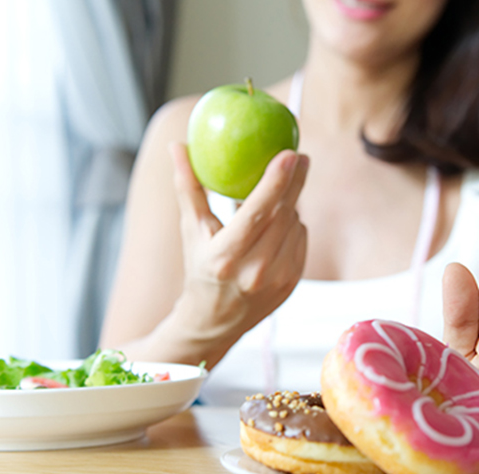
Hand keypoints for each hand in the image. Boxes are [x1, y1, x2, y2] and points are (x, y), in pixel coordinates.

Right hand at [168, 143, 308, 365]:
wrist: (214, 322)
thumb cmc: (199, 269)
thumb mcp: (190, 231)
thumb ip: (188, 187)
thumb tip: (177, 146)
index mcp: (226, 258)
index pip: (257, 214)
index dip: (275, 182)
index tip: (289, 153)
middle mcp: (255, 272)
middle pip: (284, 215)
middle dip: (296, 181)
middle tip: (299, 155)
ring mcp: (278, 280)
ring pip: (294, 224)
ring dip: (289, 205)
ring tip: (274, 198)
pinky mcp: (293, 282)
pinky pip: (300, 238)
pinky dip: (292, 225)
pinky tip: (277, 224)